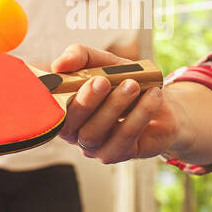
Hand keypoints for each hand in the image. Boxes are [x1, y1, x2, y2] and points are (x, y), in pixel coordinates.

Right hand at [52, 44, 180, 163]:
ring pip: (94, 133)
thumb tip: (59, 64)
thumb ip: (81, 57)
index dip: (55, 96)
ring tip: (133, 85)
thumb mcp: (104, 62)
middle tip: (103, 80)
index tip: (66, 75)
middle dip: (85, 101)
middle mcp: (75, 133)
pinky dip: (139, 115)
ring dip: (114, 106)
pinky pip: (124, 138)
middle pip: (70, 125)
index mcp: (65, 111)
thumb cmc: (124, 81)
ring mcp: (95, 148)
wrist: (160, 101)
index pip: (51, 109)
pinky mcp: (119, 154)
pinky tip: (152, 96)